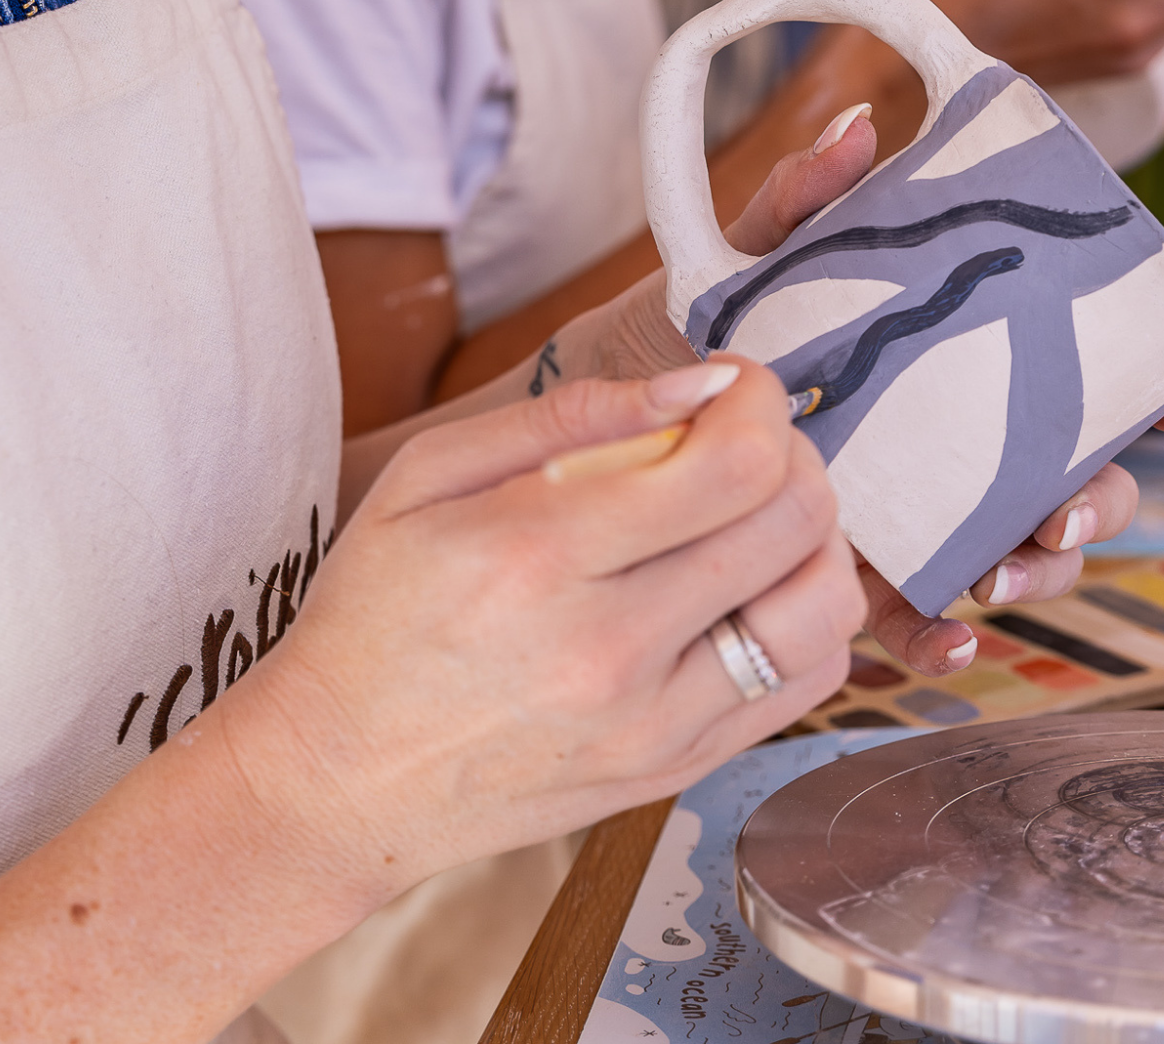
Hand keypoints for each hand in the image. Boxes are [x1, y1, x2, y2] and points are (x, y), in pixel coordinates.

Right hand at [238, 359, 862, 893]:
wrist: (339, 779)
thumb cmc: (373, 615)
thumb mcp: (426, 475)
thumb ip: (567, 414)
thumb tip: (694, 383)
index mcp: (541, 554)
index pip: (732, 463)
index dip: (760, 399)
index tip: (732, 385)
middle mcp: (611, 648)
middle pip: (794, 520)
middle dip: (790, 447)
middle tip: (737, 437)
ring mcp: (654, 724)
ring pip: (824, 606)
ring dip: (812, 534)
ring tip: (751, 513)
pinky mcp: (677, 770)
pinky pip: (809, 683)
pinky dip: (806, 616)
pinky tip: (748, 587)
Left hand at [585, 104, 1163, 679]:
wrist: (617, 414)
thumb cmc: (705, 325)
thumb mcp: (751, 255)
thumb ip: (803, 197)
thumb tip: (855, 126)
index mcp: (956, 357)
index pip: (1076, 367)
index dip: (1148, 385)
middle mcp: (956, 439)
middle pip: (1074, 474)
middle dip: (1097, 497)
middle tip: (1064, 504)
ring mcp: (921, 515)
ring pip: (1021, 555)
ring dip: (1035, 572)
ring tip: (1000, 569)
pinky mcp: (868, 579)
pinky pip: (930, 625)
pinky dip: (948, 644)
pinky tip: (949, 641)